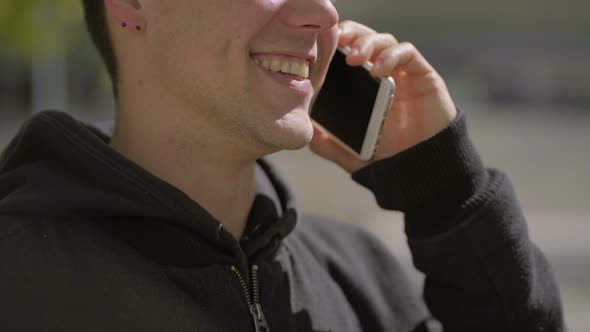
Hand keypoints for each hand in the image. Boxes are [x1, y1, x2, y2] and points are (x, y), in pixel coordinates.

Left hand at [310, 21, 457, 172]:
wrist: (419, 171)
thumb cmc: (386, 160)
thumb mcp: (348, 154)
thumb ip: (326, 143)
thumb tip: (304, 129)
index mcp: (362, 87)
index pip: (346, 52)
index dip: (333, 44)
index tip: (318, 47)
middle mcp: (381, 75)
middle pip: (364, 39)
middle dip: (350, 35)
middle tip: (336, 43)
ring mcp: (402, 74)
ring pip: (384, 41)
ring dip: (368, 43)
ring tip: (354, 58)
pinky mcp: (423, 75)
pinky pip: (408, 53)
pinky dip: (392, 54)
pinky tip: (378, 70)